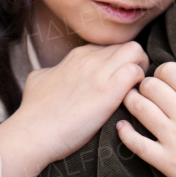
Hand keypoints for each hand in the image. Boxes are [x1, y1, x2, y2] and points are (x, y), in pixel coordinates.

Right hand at [0, 41, 147, 176]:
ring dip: (142, 69)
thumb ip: (52, 71)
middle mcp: (90, 58)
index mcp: (77, 55)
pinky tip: (132, 101)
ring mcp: (100, 71)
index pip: (111, 47)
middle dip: (136, 63)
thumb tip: (53, 73)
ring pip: (136, 51)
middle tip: (134, 86)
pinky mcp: (109, 90)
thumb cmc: (34, 110)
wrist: (33, 130)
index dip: (119, 63)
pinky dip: (140, 84)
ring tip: (136, 92)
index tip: (119, 81)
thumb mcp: (38, 79)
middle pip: (127, 46)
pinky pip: (136, 72)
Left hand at [118, 60, 175, 176]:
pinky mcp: (167, 164)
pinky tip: (123, 126)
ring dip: (132, 100)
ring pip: (139, 108)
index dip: (163, 71)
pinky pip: (136, 143)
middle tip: (149, 91)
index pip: (171, 70)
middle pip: (151, 86)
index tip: (165, 79)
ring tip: (134, 101)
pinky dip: (125, 132)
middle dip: (147, 84)